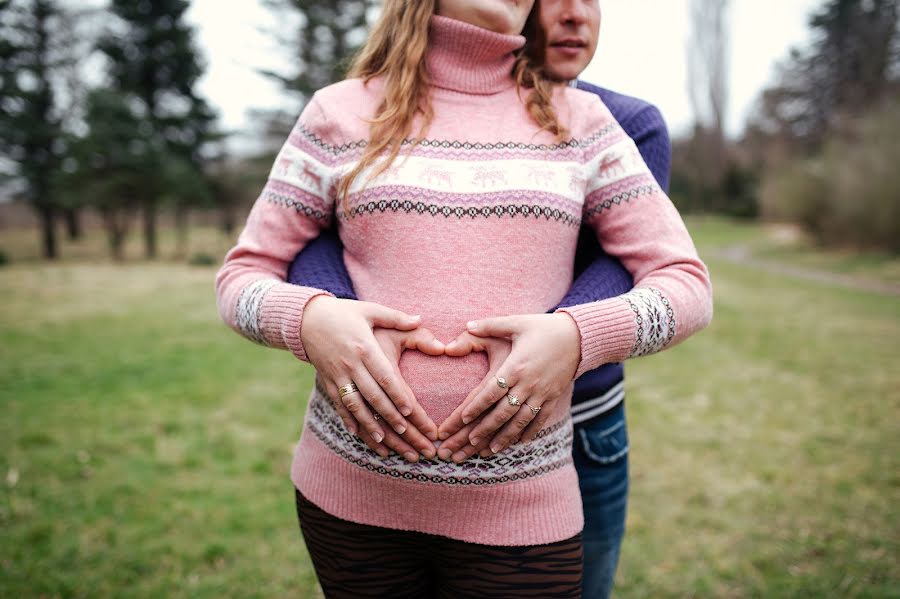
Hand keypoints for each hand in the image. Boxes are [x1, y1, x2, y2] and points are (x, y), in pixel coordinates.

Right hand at [300, 296, 442, 459]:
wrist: (307, 318)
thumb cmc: (344, 313)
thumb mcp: (370, 310)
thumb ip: (396, 317)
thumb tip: (420, 319)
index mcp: (364, 347)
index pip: (383, 376)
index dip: (396, 394)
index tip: (410, 410)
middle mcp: (350, 364)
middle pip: (372, 395)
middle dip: (388, 415)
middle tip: (404, 431)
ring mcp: (336, 375)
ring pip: (354, 404)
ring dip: (368, 424)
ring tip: (383, 441)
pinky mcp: (327, 381)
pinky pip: (338, 404)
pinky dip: (347, 420)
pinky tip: (357, 434)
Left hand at [436, 313, 580, 461]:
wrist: (579, 336)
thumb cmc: (544, 327)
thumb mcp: (517, 322)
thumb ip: (490, 325)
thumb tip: (467, 325)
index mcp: (516, 366)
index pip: (492, 391)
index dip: (477, 406)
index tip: (463, 419)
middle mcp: (529, 383)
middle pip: (504, 412)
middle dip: (486, 429)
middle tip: (470, 442)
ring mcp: (542, 393)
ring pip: (521, 421)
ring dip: (505, 436)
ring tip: (491, 450)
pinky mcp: (554, 397)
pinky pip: (540, 419)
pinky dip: (529, 432)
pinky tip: (518, 442)